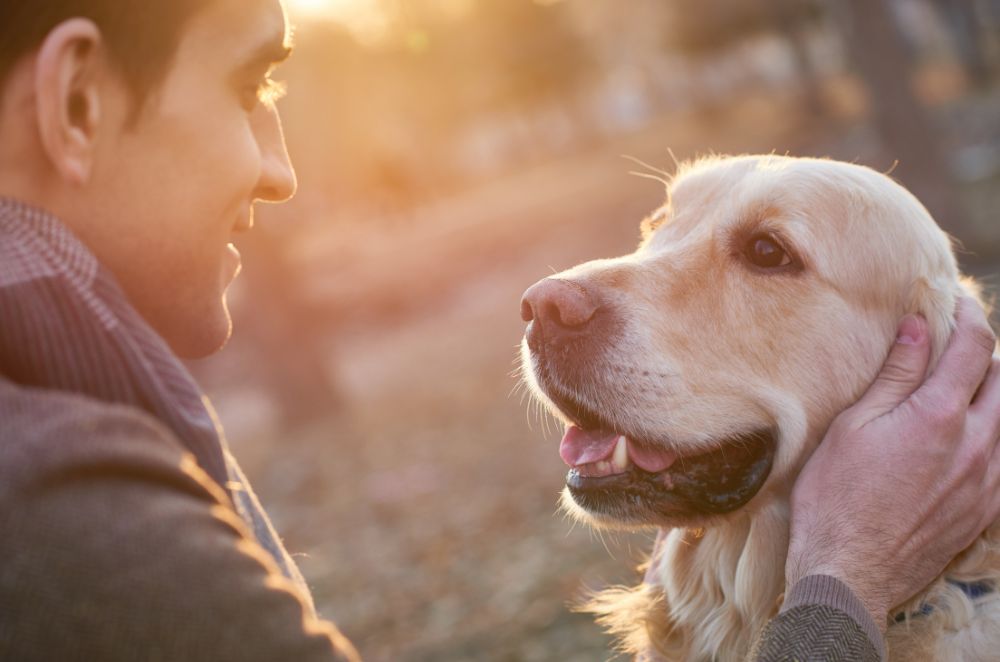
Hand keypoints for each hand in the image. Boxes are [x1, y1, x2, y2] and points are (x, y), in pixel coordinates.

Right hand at [786, 295, 999, 628]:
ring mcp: (987, 479)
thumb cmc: (836, 497)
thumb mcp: (853, 427)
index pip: (974, 348)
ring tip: (963, 387)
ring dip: (993, 393)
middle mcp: (976, 444)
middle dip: (986, 352)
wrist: (851, 570)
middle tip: (958, 342)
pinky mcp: (986, 508)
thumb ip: (895, 376)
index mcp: (938, 416)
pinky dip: (994, 434)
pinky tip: (969, 436)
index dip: (968, 314)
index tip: (956, 300)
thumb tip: (918, 328)